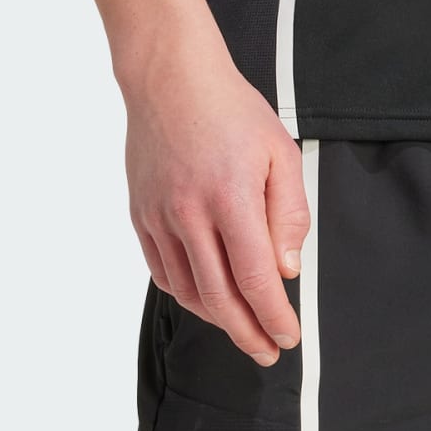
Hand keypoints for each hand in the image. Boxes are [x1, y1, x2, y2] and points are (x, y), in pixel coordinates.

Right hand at [121, 34, 310, 365]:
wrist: (171, 79)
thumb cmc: (232, 111)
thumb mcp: (279, 151)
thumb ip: (289, 214)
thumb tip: (287, 270)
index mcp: (230, 197)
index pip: (255, 278)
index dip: (273, 317)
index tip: (287, 337)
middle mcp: (190, 214)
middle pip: (220, 297)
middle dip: (247, 332)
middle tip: (267, 350)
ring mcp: (160, 217)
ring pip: (188, 290)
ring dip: (217, 318)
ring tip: (242, 327)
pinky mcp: (141, 215)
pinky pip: (163, 272)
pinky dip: (186, 294)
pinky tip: (206, 298)